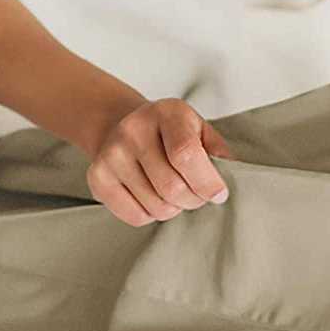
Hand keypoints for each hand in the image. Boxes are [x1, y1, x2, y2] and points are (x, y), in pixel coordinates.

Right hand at [86, 98, 235, 227]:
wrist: (121, 126)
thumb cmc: (169, 133)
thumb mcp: (198, 129)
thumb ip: (217, 150)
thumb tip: (232, 173)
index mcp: (167, 112)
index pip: (186, 154)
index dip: (207, 182)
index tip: (218, 193)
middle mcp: (133, 130)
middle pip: (173, 187)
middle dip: (194, 200)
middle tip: (197, 194)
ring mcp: (111, 154)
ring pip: (157, 207)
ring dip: (174, 208)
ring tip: (172, 192)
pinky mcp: (97, 178)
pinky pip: (136, 217)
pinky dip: (151, 215)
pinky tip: (151, 196)